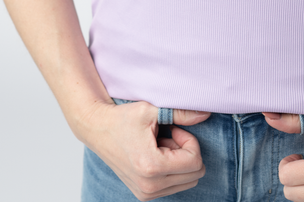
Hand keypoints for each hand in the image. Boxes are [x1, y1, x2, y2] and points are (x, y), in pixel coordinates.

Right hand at [85, 100, 210, 199]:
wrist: (98, 129)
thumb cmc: (123, 118)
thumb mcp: (152, 110)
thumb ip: (182, 113)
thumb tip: (206, 113)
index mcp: (151, 167)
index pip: (195, 162)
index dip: (190, 141)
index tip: (174, 129)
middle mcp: (149, 186)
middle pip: (195, 174)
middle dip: (187, 152)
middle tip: (169, 137)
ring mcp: (146, 194)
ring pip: (187, 182)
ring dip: (180, 162)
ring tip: (161, 146)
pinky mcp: (144, 195)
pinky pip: (175, 186)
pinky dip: (172, 170)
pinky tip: (156, 155)